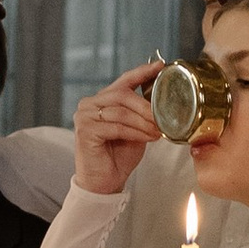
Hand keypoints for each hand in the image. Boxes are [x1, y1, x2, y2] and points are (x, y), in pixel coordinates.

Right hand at [74, 62, 159, 198]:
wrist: (104, 182)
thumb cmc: (119, 155)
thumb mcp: (136, 128)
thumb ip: (142, 113)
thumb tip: (163, 99)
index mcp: (102, 100)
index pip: (124, 80)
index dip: (142, 71)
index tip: (161, 65)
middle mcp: (90, 104)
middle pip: (122, 94)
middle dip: (146, 106)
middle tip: (163, 117)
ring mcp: (84, 116)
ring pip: (121, 112)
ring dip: (143, 122)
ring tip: (158, 131)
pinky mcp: (85, 131)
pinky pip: (116, 127)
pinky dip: (135, 132)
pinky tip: (147, 138)